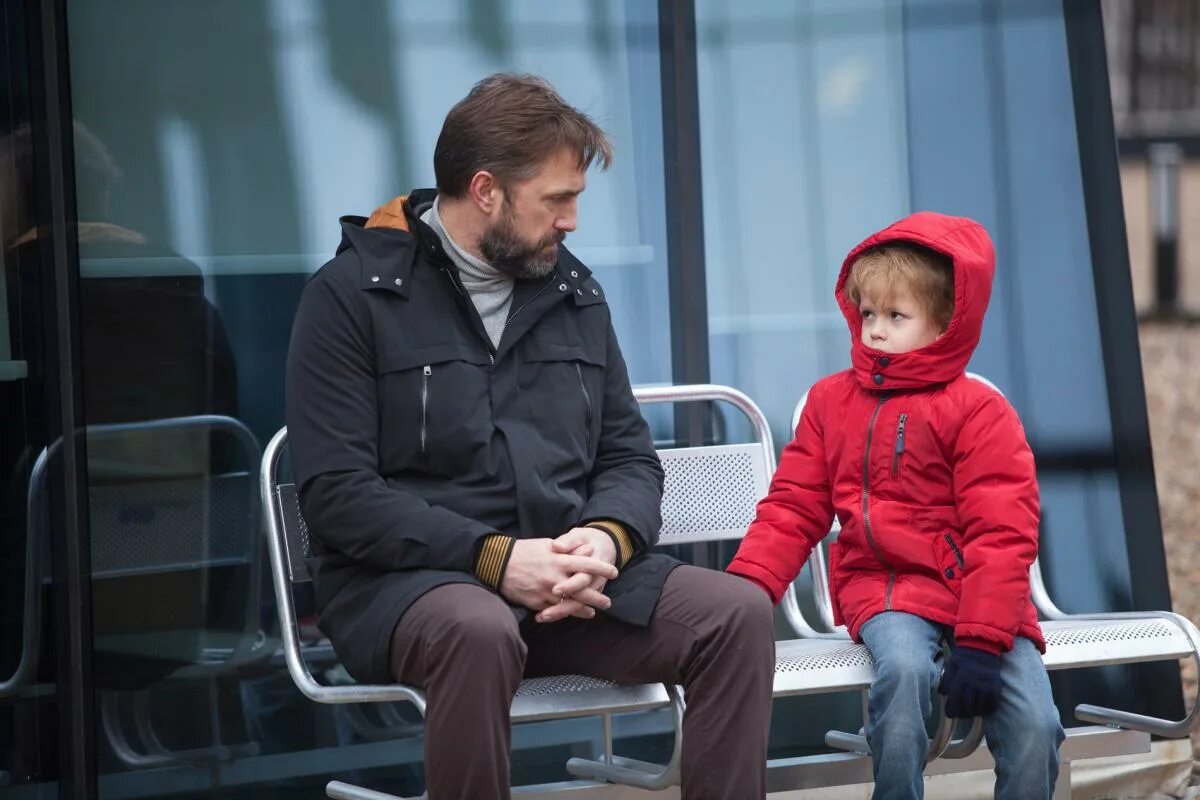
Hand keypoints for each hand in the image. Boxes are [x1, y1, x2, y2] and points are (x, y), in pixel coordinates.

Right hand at [499, 537, 616, 619]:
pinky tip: (573, 614)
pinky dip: (566, 613)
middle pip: (583, 590)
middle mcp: (556, 577)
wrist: (499, 564)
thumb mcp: (547, 545)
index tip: (614, 572)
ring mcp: (547, 592)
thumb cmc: (525, 551)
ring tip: (593, 612)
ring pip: (571, 605)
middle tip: (608, 602)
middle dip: (598, 597)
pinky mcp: (537, 603)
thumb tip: (588, 550)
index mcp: (559, 559)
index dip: (602, 569)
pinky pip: (556, 611)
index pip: (587, 564)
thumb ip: (569, 549)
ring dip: (584, 610)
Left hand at [938, 646, 1001, 717]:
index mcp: (960, 678)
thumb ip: (945, 680)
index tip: (950, 714)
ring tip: (970, 712)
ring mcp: (986, 687)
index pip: (954, 700)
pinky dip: (986, 711)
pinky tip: (982, 711)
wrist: (982, 648)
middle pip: (966, 708)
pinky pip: (992, 706)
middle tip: (960, 714)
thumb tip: (941, 694)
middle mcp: (973, 684)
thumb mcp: (950, 666)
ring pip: (978, 709)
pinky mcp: (996, 688)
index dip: (951, 710)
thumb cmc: (963, 659)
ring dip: (973, 713)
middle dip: (962, 714)